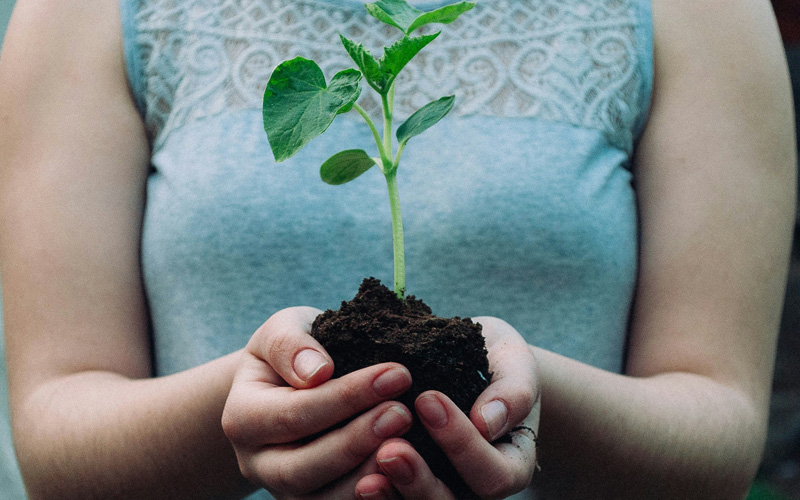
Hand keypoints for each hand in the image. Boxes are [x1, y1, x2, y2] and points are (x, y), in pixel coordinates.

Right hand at [222, 306, 414, 498]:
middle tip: (403, 413)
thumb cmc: (292, 351)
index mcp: (241, 417)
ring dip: (367, 475)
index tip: (397, 374)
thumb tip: (317, 371)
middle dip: (357, 441)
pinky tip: (406, 472)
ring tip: (407, 443)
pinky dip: (372, 494)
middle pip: (303, 467)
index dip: (347, 396)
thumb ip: (290, 344)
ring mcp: (283, 490)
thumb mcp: (283, 329)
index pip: (295, 413)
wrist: (290, 382)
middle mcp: (256, 463)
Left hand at [354, 316, 539, 498]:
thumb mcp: (513, 363)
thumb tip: (487, 422)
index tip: (428, 398)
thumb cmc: (496, 362)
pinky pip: (392, 499)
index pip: (492, 474)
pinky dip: (374, 495)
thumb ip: (513, 391)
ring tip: (365, 476)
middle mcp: (474, 489)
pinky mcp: (407, 486)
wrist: (470, 364)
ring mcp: (440, 490)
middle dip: (419, 480)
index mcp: (510, 465)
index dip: (461, 444)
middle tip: (390, 449)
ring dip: (391, 496)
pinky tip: (353, 478)